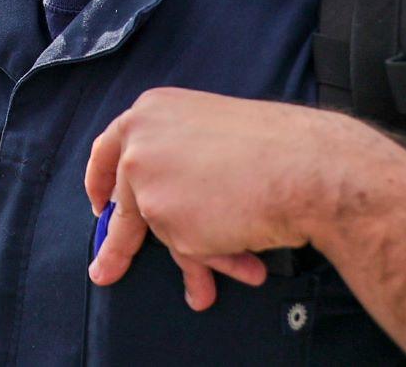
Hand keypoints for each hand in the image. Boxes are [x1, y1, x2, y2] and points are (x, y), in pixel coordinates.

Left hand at [83, 88, 381, 309]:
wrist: (306, 165)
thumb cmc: (275, 148)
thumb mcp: (212, 138)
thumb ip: (179, 165)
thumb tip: (170, 214)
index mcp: (149, 112)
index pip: (109, 149)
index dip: (99, 182)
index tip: (98, 207)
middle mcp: (137, 143)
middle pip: (123, 202)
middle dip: (117, 245)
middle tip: (104, 271)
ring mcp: (145, 179)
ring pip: (163, 231)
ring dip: (194, 260)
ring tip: (203, 293)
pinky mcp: (162, 216)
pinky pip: (188, 250)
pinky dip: (218, 261)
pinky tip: (249, 268)